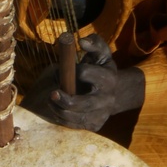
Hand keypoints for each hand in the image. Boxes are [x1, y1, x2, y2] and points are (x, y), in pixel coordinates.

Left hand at [22, 34, 143, 131]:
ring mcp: (102, 114)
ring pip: (76, 117)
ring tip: (51, 99)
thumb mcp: (101, 54)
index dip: (72, 70)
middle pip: (84, 103)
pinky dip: (62, 118)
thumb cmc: (101, 69)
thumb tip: (81, 41)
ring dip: (59, 109)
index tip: (64, 68)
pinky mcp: (95, 125)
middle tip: (52, 94)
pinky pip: (74, 125)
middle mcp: (107, 98)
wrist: (115, 93)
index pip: (85, 73)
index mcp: (108, 78)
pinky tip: (57, 108)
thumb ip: (94, 44)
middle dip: (65, 100)